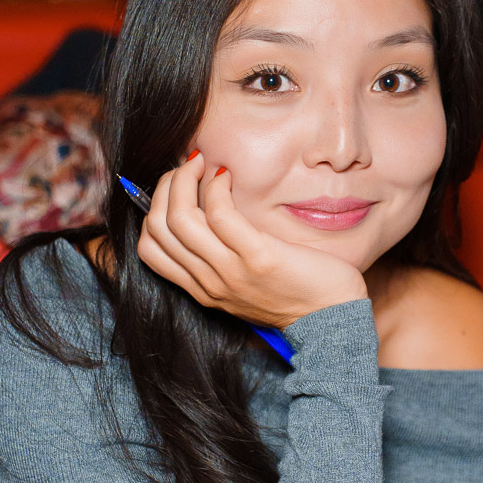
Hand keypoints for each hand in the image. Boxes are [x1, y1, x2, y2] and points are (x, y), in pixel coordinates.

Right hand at [137, 152, 366, 328]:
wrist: (332, 319)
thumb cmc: (296, 294)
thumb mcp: (246, 284)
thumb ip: (223, 260)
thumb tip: (209, 217)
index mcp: (202, 289)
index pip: (150, 249)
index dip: (153, 210)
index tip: (175, 189)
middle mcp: (209, 282)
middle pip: (159, 227)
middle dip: (166, 186)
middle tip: (188, 167)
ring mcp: (231, 272)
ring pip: (181, 218)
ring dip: (184, 179)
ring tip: (202, 163)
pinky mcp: (258, 258)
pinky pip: (221, 215)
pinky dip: (217, 187)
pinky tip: (227, 176)